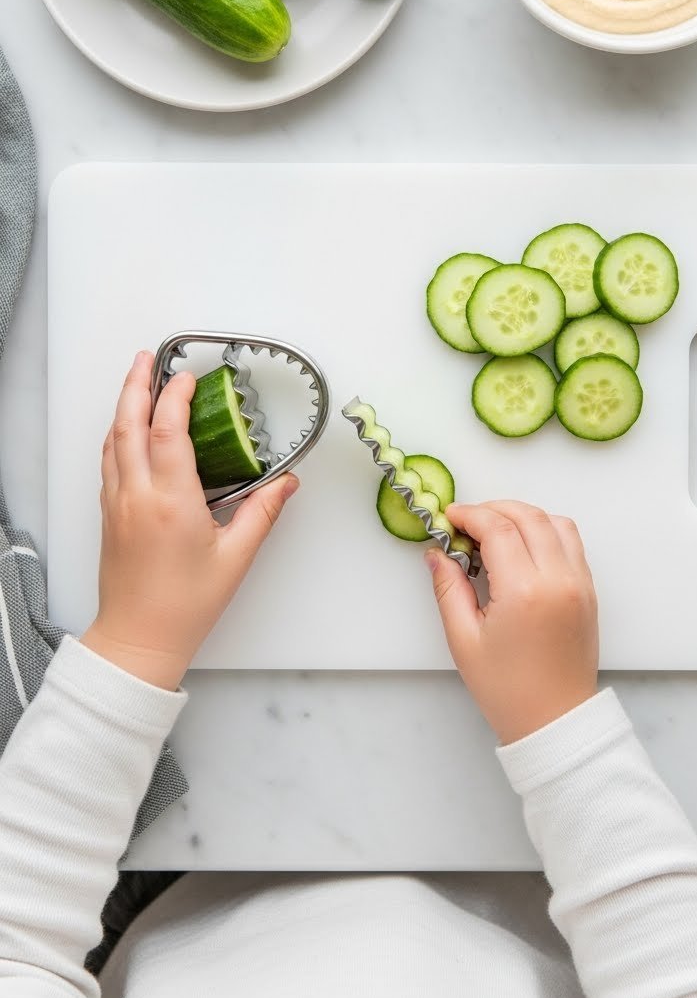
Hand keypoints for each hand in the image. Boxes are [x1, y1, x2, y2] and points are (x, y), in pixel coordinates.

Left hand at [81, 351, 298, 689]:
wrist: (139, 639)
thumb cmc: (186, 605)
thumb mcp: (236, 557)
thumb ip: (263, 512)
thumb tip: (287, 482)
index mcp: (170, 502)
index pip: (167, 431)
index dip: (175, 397)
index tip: (188, 377)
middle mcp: (137, 496)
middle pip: (129, 424)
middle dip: (137, 385)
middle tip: (148, 358)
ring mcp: (118, 504)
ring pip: (113, 441)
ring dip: (123, 405)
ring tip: (137, 381)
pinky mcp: (110, 515)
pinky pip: (109, 462)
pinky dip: (117, 434)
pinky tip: (127, 429)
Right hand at [425, 501, 597, 744]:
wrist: (555, 720)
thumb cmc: (506, 689)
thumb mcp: (463, 640)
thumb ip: (448, 588)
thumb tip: (437, 553)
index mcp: (525, 592)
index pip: (498, 528)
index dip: (470, 514)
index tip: (450, 519)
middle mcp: (559, 579)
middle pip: (529, 516)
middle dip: (494, 508)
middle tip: (467, 521)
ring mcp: (580, 583)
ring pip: (556, 522)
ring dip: (524, 515)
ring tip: (496, 530)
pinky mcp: (590, 591)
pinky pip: (572, 543)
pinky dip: (546, 531)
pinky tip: (522, 547)